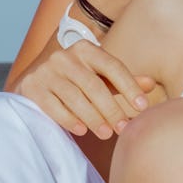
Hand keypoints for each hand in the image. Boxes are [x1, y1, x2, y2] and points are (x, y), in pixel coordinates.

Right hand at [15, 42, 155, 138]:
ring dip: (93, 118)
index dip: (129, 87)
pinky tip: (81, 130)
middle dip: (111, 109)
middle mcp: (65, 56)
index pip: (112, 66)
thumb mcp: (97, 75)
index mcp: (85, 49)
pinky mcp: (31, 87)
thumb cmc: (74, 80)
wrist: (34, 81)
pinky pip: (53, 106)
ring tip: (106, 133)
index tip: (143, 107)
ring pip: (74, 97)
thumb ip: (121, 80)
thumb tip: (150, 84)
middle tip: (124, 128)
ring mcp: (46, 71)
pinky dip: (68, 119)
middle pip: (94, 85)